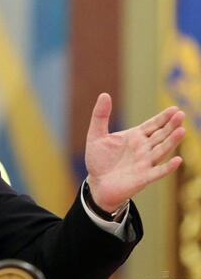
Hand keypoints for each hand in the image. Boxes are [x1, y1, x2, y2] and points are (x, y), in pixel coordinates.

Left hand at [85, 93, 184, 212]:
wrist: (97, 183)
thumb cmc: (99, 159)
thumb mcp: (96, 135)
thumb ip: (100, 116)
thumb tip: (104, 94)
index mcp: (135, 136)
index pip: (153, 125)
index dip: (163, 117)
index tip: (174, 109)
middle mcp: (144, 149)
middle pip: (160, 135)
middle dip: (171, 125)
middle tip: (181, 114)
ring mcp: (145, 163)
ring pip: (162, 150)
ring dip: (172, 142)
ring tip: (182, 131)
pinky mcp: (143, 178)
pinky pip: (158, 172)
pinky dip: (167, 167)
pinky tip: (177, 160)